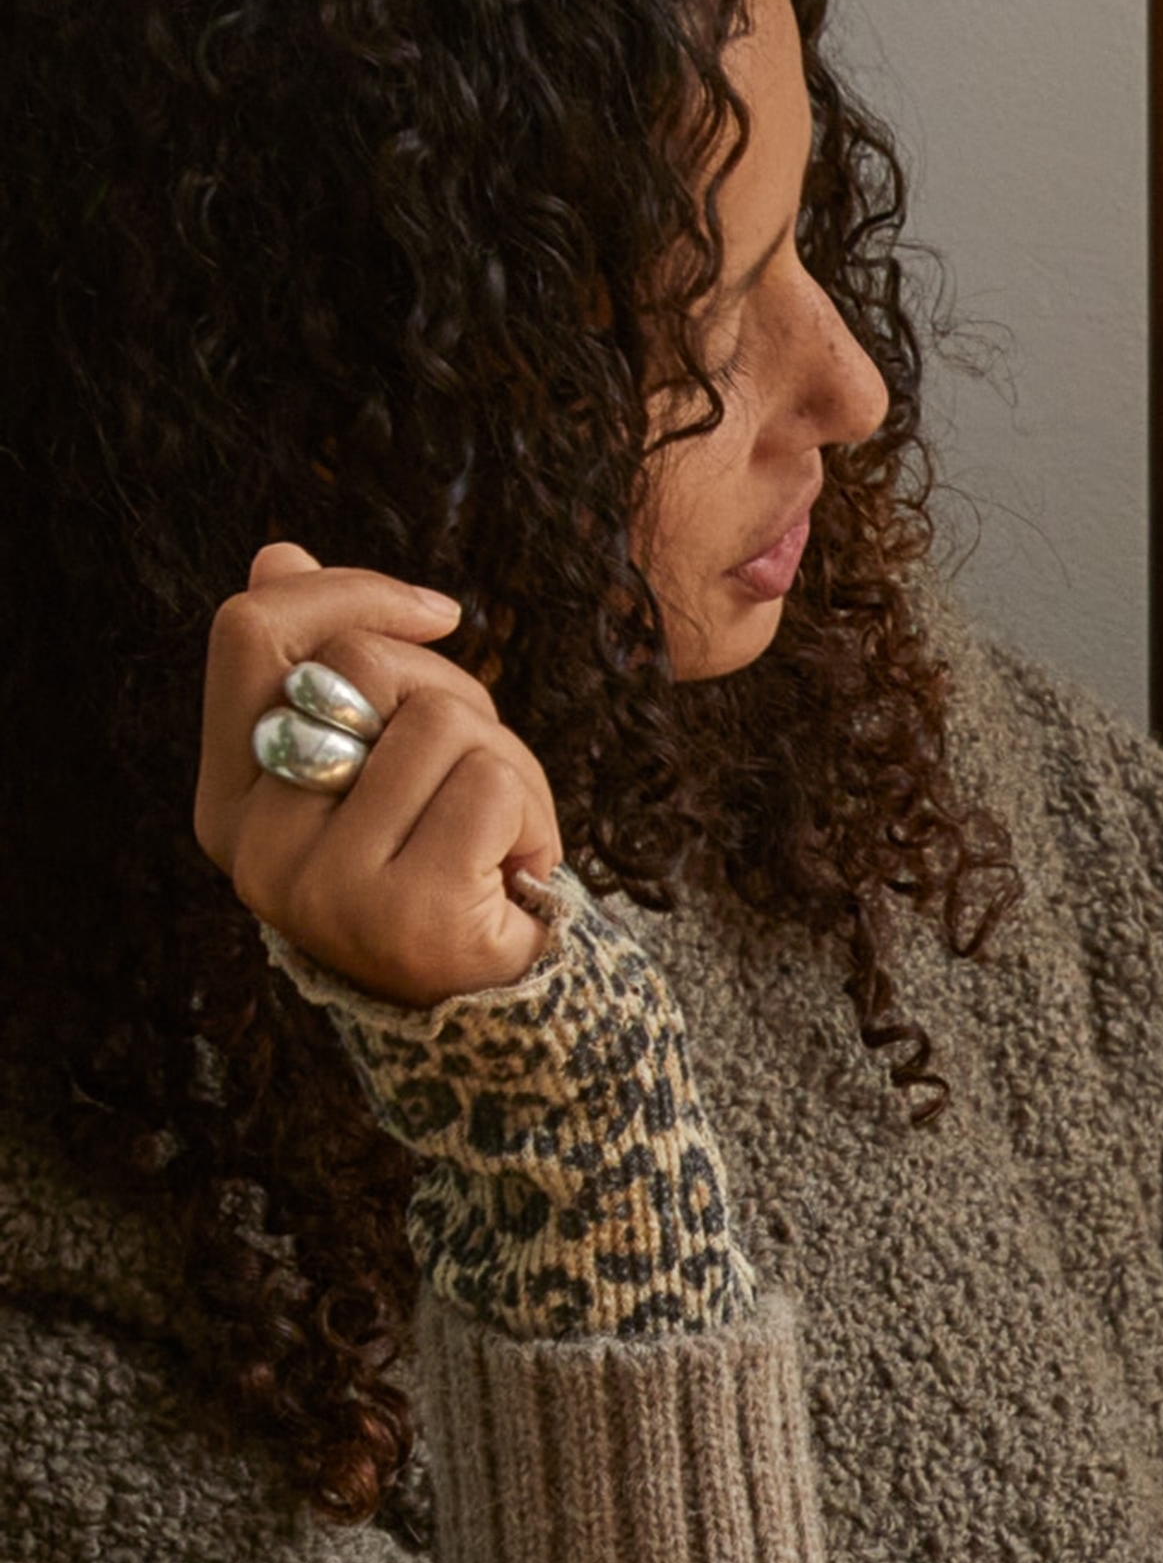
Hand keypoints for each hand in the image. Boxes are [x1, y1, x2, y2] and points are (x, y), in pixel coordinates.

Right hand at [194, 542, 564, 1008]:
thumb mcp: (384, 758)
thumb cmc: (444, 861)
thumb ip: (330, 668)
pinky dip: (532, 811)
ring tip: (497, 836)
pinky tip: (516, 869)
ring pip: (445, 721)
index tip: (438, 613)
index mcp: (230, 798)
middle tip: (479, 773)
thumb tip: (278, 554)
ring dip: (507, 764)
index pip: (251, 633)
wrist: (501, 1008)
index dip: (349, 591)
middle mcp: (256, 844)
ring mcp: (324, 884)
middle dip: (455, 692)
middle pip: (366, 663)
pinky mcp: (407, 908)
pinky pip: (493, 781)